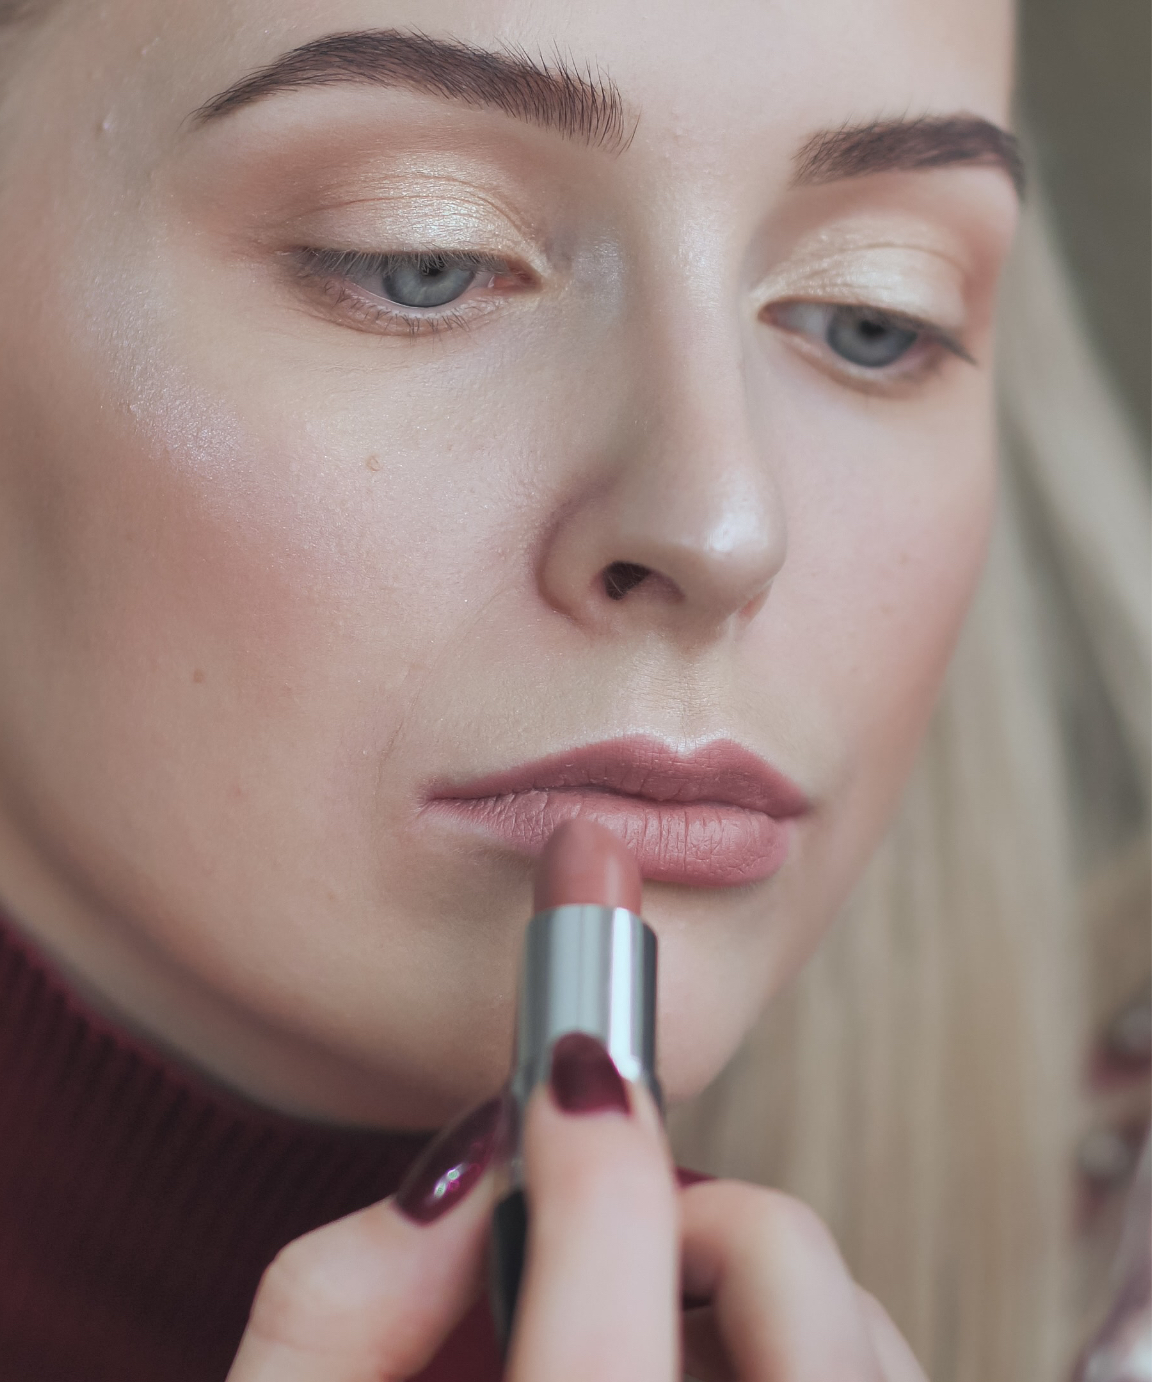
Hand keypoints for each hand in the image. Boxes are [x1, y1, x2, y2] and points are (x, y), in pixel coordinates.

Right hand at [229, 1037, 923, 1379]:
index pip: (606, 1352)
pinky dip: (809, 1351)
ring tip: (646, 1324)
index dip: (591, 1160)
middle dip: (692, 1214)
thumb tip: (456, 1176)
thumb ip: (332, 1316)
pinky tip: (698, 1379)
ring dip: (756, 1284)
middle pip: (791, 1310)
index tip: (568, 1073)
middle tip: (604, 1225)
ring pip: (860, 1354)